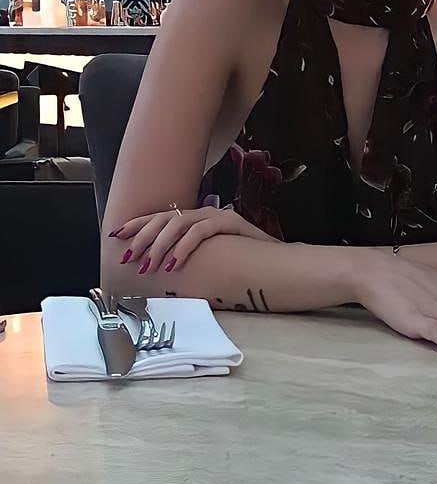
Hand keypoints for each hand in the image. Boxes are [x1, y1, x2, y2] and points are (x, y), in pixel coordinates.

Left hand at [108, 206, 273, 275]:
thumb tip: (153, 270)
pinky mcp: (229, 222)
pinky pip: (200, 231)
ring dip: (160, 245)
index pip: (159, 216)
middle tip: (129, 257)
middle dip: (143, 237)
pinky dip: (184, 246)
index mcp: (193, 219)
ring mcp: (216, 216)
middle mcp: (201, 213)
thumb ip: (182, 257)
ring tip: (149, 265)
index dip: (137, 224)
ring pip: (178, 223)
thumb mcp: (203, 259)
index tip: (116, 235)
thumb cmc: (237, 261)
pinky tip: (175, 263)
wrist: (273, 260)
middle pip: (164, 217)